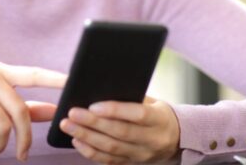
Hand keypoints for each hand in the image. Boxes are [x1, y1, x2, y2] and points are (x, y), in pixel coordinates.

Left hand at [60, 96, 179, 163]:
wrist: (176, 138)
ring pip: (112, 148)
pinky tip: (77, 141)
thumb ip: (131, 97)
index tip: (93, 104)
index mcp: (160, 119)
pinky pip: (109, 160)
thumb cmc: (157, 113)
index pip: (138, 115)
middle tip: (72, 113)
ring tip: (69, 126)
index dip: (115, 110)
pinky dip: (90, 152)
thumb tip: (100, 88)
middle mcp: (152, 140)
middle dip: (93, 123)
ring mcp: (142, 154)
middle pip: (120, 133)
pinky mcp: (132, 163)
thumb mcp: (152, 101)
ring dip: (86, 137)